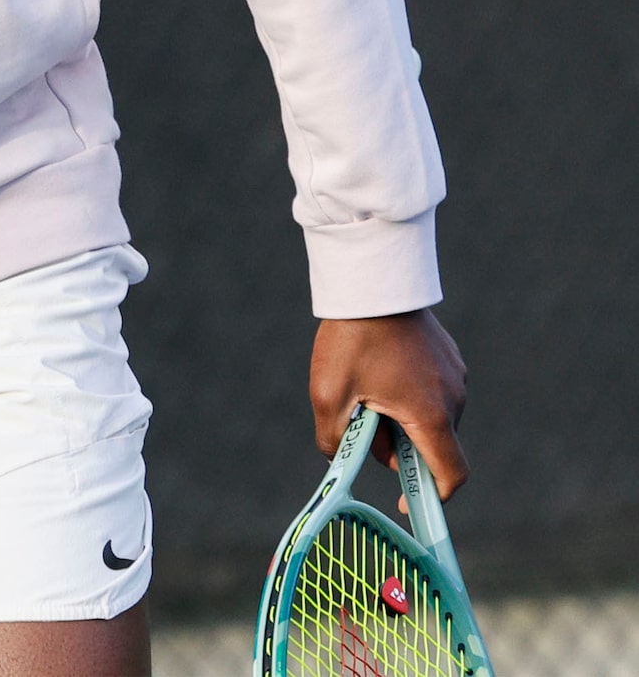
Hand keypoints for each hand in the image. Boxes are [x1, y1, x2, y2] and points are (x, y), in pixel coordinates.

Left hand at [312, 308, 467, 500]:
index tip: (405, 501)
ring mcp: (456, 376)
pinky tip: (377, 373)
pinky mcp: (449, 358)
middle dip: (399, 449)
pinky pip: (433, 392)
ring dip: (402, 421)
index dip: (433, 497)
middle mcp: (454, 399)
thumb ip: (335, 439)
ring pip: (432, 418)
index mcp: (432, 415)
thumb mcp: (328, 395)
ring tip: (364, 393)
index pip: (452, 475)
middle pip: (434, 446)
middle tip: (362, 427)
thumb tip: (342, 458)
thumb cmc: (351, 340)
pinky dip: (409, 398)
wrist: (372, 282)